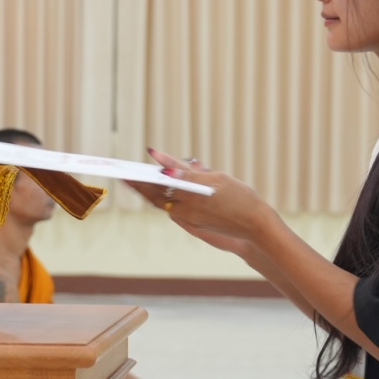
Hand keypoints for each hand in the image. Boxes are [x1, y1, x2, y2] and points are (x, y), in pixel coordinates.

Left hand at [130, 150, 272, 253]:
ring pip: (161, 203)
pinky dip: (160, 200)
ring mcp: (189, 217)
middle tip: (124, 173)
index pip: (171, 175)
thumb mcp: (218, 179)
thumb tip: (175, 165)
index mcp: (197, 190)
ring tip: (132, 181)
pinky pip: (170, 210)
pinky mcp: (191, 224)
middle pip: (159, 193)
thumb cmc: (241, 198)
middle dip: (140, 183)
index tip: (148, 152)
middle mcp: (190, 206)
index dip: (159, 164)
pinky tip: (152, 192)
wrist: (254, 226)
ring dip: (146, 192)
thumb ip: (194, 173)